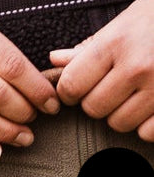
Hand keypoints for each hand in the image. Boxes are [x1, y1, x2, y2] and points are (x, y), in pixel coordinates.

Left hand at [51, 0, 153, 140]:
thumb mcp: (126, 21)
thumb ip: (90, 46)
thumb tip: (56, 60)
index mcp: (118, 42)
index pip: (70, 85)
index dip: (72, 89)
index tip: (81, 86)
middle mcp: (137, 66)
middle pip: (93, 109)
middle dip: (99, 100)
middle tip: (117, 84)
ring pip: (118, 123)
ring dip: (123, 112)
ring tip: (138, 91)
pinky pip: (146, 133)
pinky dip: (147, 124)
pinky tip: (153, 104)